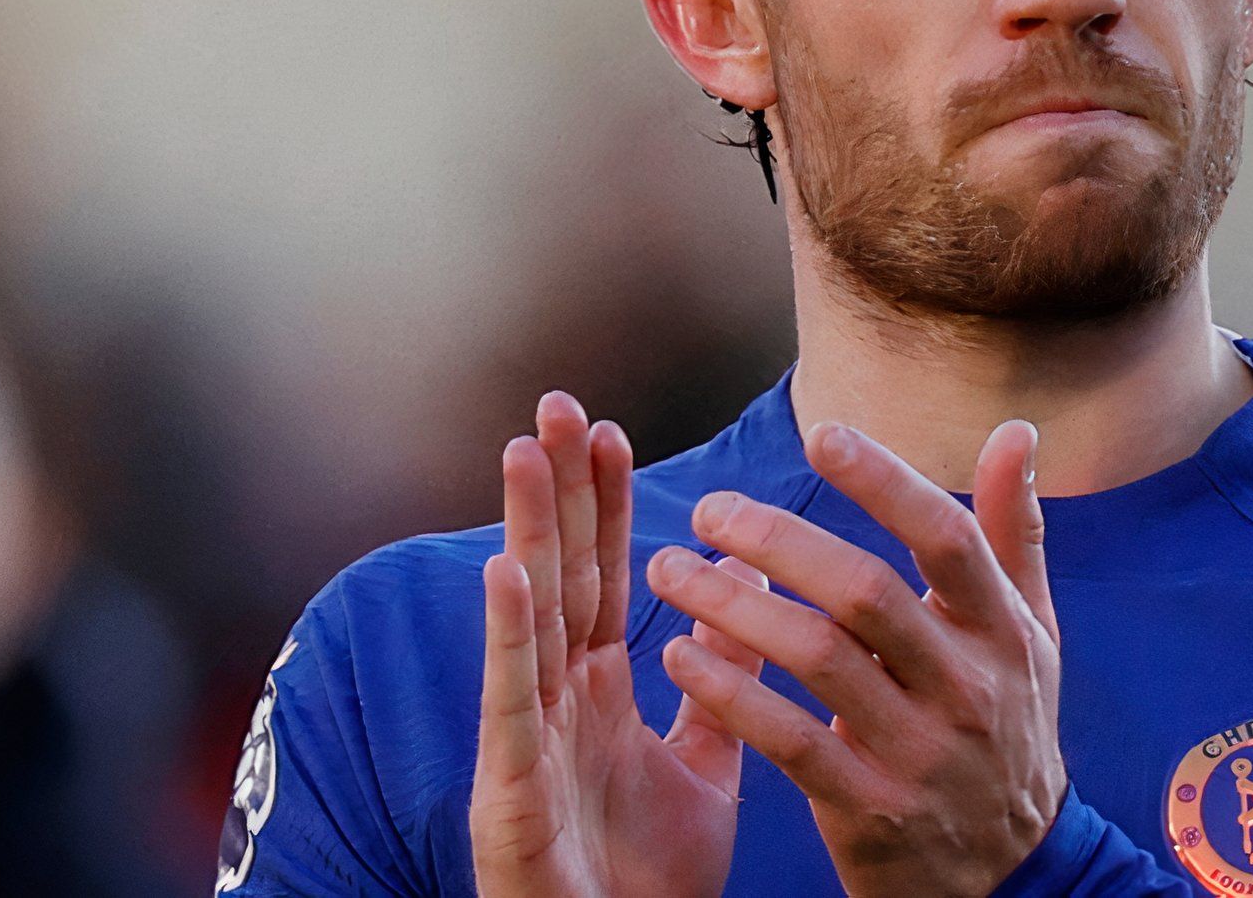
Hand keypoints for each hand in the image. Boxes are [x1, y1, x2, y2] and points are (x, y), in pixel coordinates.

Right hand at [471, 392, 767, 897]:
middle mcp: (552, 705)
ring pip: (527, 619)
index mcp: (595, 697)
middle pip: (558, 577)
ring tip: (525, 449)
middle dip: (557, 491)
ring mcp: (525, 742)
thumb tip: (746, 597)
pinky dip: (508, 635)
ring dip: (526, 531)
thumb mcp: (701, 773)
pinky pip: (512, 702)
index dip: (603, 506)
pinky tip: (507, 569)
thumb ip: (718, 688)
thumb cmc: (645, 883)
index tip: (611, 429)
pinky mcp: (509, 791)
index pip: (601, 579)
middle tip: (559, 403)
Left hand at [647, 419, 1063, 897]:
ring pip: (817, 661)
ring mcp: (919, 753)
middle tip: (710, 511)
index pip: (947, 538)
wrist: (1011, 875)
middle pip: (867, 594)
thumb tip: (1015, 431)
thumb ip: (1014, 534)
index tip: (820, 436)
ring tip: (671, 571)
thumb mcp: (1029, 636)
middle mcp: (967, 688)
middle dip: (778, 542)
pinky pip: (788, 741)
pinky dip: (730, 693)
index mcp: (1003, 633)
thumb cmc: (1005, 729)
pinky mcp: (871, 810)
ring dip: (733, 609)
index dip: (885, 482)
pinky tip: (681, 655)